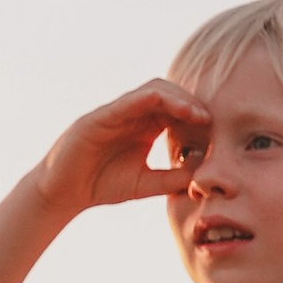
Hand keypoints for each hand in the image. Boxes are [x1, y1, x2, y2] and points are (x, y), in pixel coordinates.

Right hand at [37, 80, 208, 219]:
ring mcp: (116, 112)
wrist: (66, 191)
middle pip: (168, 94)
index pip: (175, 111)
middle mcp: (133, 114)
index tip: (216, 130)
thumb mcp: (147, 183)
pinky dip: (146, 99)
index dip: (196, 116)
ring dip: (176, 98)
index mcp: (145, 127)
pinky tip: (165, 105)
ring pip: (151, 91)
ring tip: (195, 114)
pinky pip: (126, 102)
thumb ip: (173, 176)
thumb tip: (204, 171)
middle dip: (191, 103)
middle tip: (210, 119)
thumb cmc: (103, 184)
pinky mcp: (99, 117)